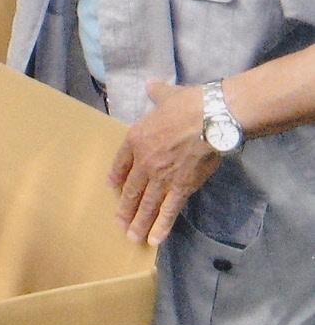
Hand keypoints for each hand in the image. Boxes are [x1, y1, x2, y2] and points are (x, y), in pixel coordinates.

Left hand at [108, 79, 218, 245]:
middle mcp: (144, 161)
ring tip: (132, 238)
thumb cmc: (188, 104)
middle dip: (125, 208)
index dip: (117, 176)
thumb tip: (152, 85)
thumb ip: (157, 93)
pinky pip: (169, 210)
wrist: (210, 119)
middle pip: (132, 189)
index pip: (121, 162)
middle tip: (119, 224)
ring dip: (138, 223)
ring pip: (147, 204)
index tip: (113, 186)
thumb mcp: (166, 95)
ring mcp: (162, 177)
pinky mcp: (182, 187)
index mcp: (136, 138)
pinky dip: (161, 225)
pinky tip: (155, 239)